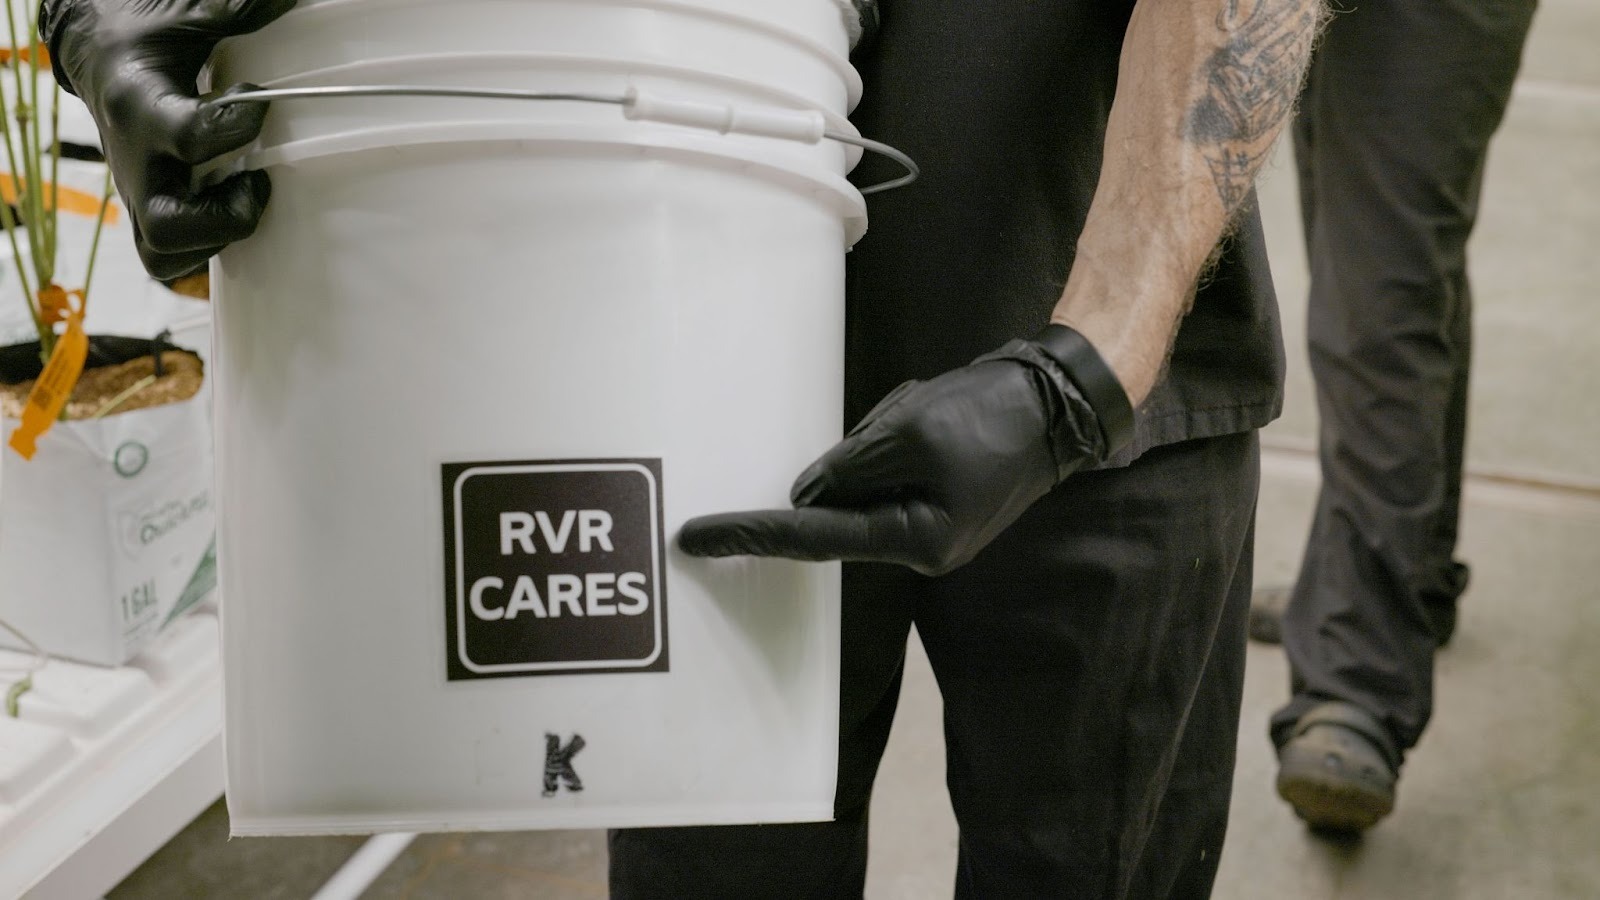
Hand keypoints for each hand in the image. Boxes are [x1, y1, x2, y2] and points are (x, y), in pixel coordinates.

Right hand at [42, 0, 296, 278]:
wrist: (100, 51)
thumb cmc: (149, 33)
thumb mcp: (187, 14)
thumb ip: (240, 12)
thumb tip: (296, 3)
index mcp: (139, 104)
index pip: (188, 137)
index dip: (235, 128)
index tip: (258, 103)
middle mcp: (133, 159)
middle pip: (165, 227)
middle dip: (224, 219)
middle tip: (256, 182)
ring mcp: (138, 190)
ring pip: (164, 255)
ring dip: (215, 240)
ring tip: (243, 196)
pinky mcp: (149, 206)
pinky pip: (172, 255)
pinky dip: (206, 244)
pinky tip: (233, 204)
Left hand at [679, 328, 1131, 575]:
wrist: (1061, 397)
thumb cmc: (989, 413)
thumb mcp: (908, 430)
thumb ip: (848, 466)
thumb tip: (804, 495)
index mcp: (915, 541)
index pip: (812, 539)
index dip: (751, 535)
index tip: (695, 538)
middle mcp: (920, 547)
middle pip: (842, 509)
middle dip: (854, 456)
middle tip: (909, 417)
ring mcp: (930, 523)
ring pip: (864, 482)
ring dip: (882, 439)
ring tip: (931, 407)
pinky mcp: (936, 495)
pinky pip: (888, 469)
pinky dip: (895, 436)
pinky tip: (931, 409)